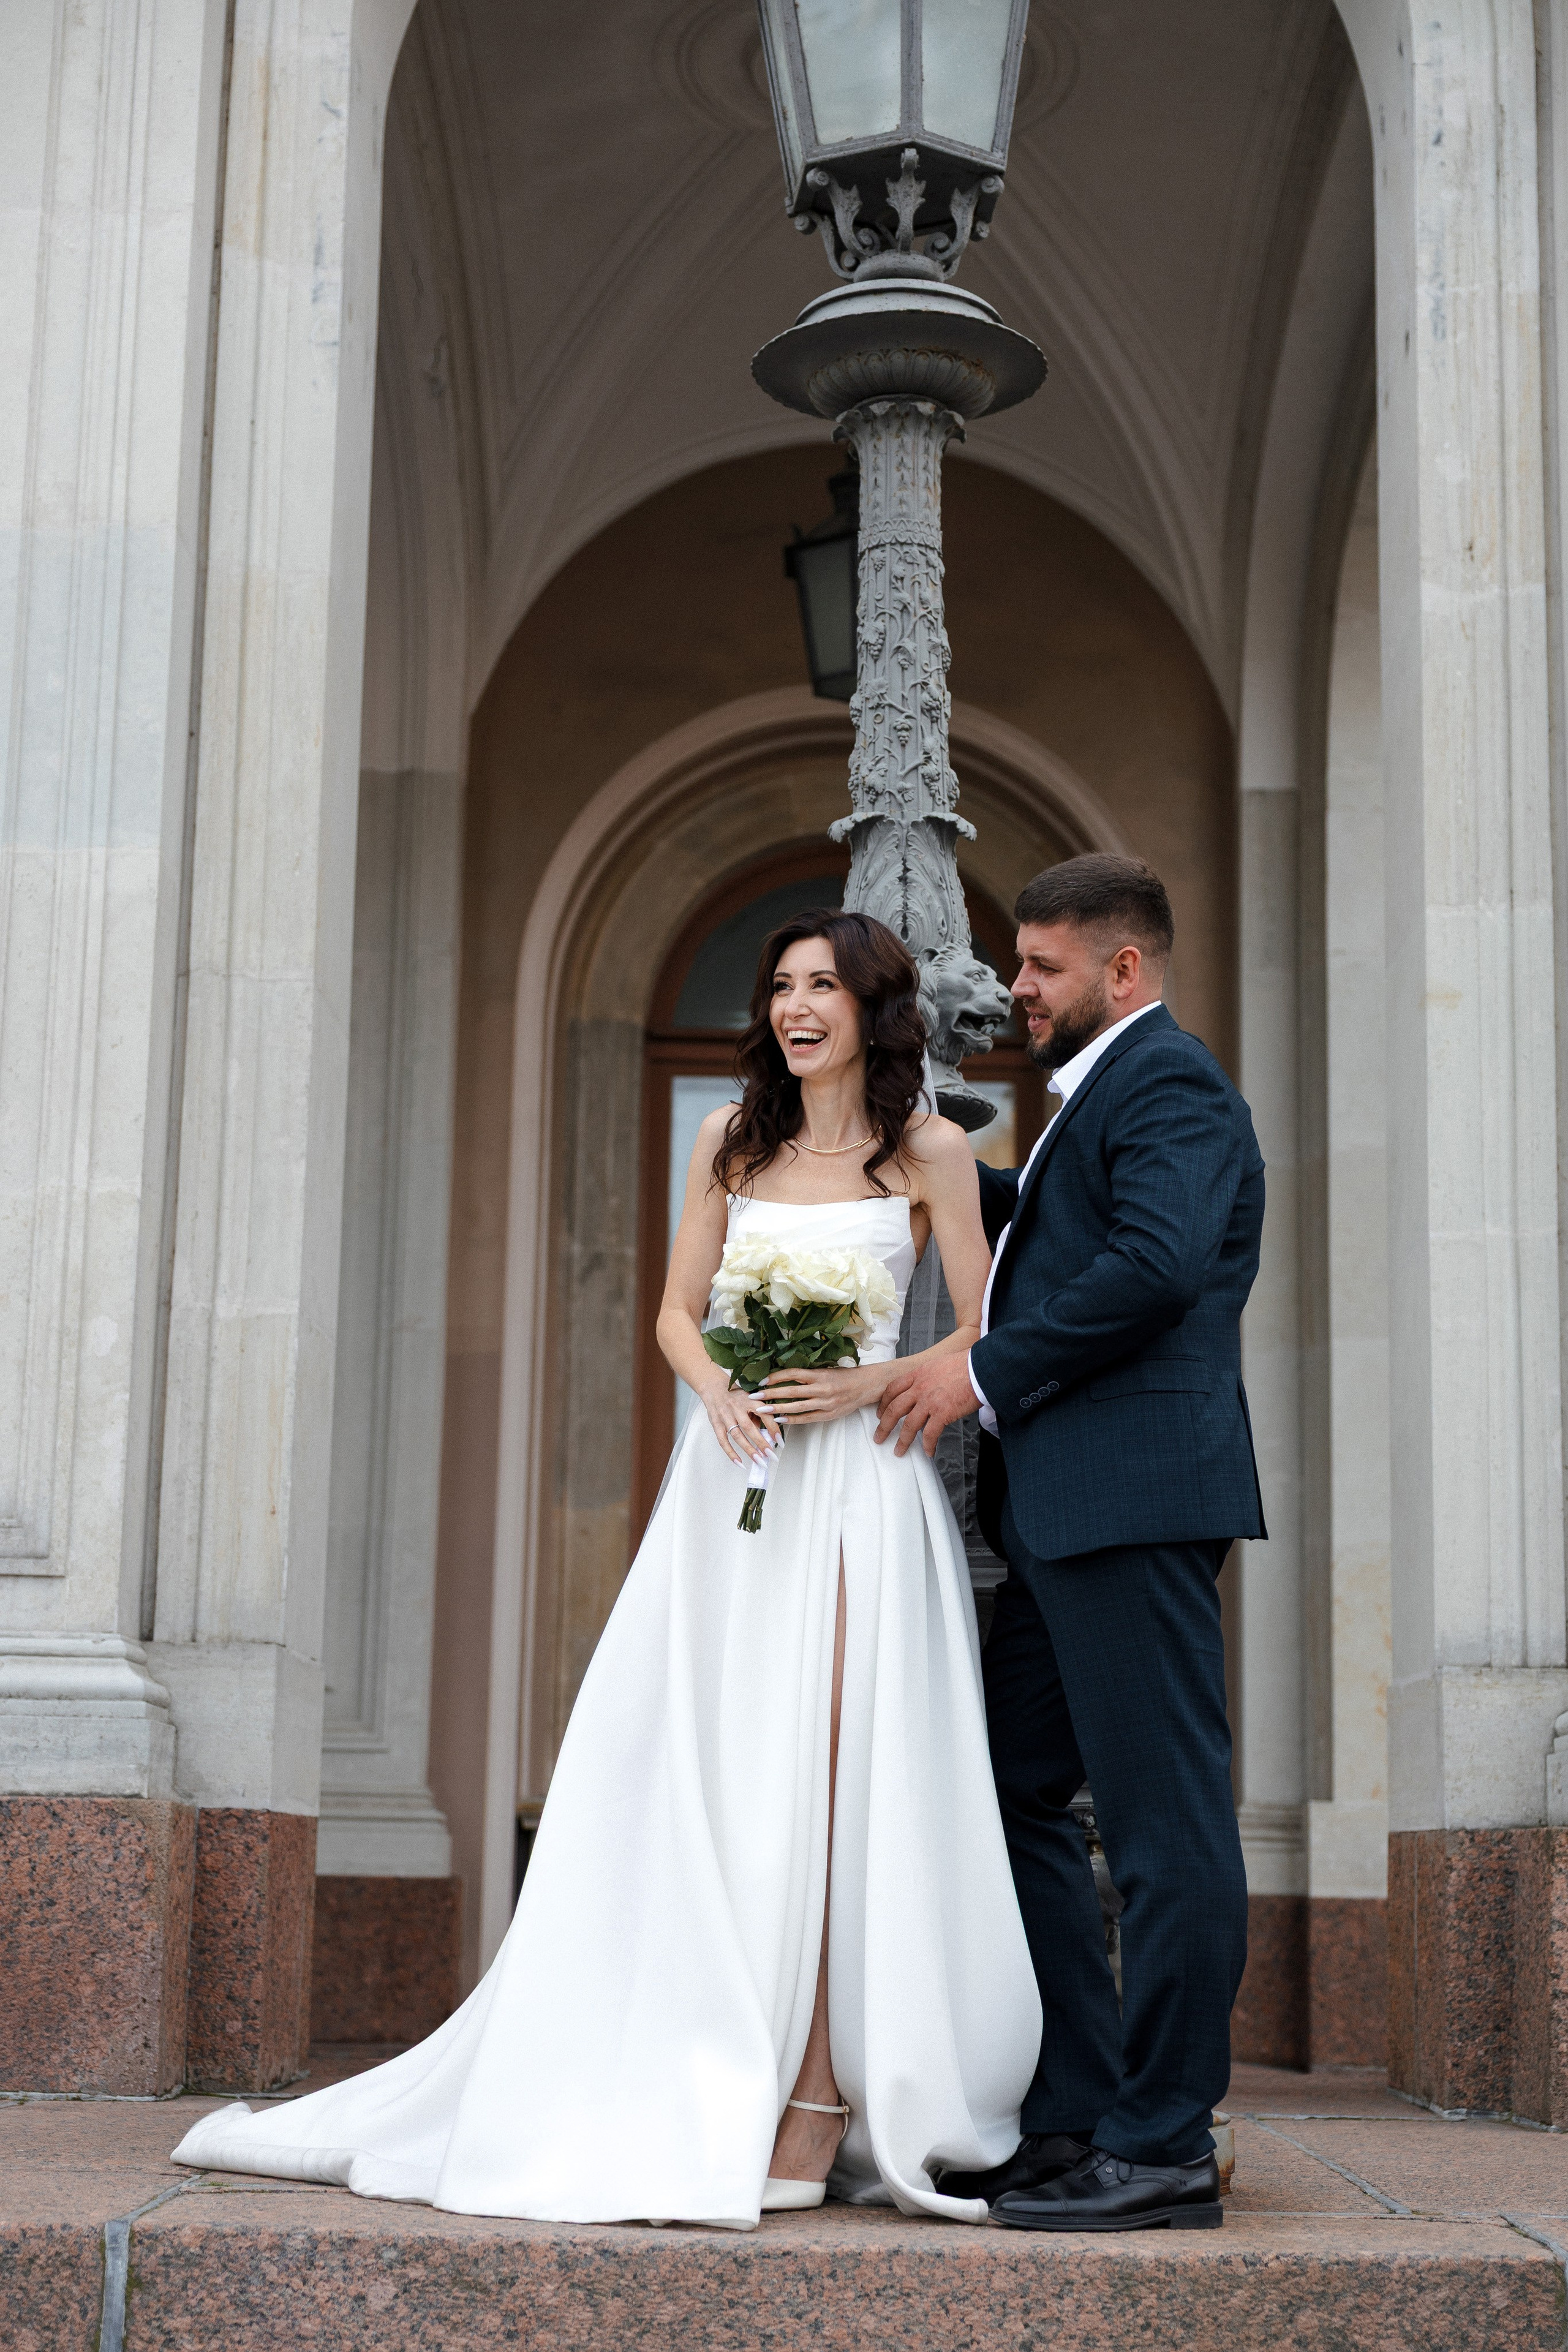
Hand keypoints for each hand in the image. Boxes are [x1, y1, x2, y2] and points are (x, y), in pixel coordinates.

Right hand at [699, 1375, 779, 1466]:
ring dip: (749, 1450)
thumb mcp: (750, 1398)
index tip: (780, 1441)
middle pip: (750, 1427)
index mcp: (749, 1399)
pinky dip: (731, 1453)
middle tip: (771, 1455)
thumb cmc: (736, 1395)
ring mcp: (725, 1416)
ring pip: (738, 1436)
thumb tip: (768, 1433)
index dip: (773, 1428)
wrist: (713, 1386)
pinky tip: (740, 1463)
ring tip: (759, 1461)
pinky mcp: (716, 1424)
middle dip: (761, 1443)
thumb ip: (759, 1414)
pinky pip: (723, 1441)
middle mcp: (736, 1407)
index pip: (764, 1414)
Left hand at [760, 1362, 884, 1425]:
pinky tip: (780, 1419)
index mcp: (819, 1374)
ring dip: (777, 1408)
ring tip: (762, 1410)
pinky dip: (792, 1419)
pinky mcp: (828, 1415)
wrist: (864, 1386)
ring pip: (796, 1407)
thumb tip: (783, 1377)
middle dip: (770, 1394)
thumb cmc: (843, 1376)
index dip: (775, 1377)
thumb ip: (807, 1374)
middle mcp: (821, 1388)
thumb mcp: (825, 1369)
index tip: (761, 1381)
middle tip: (754, 1397)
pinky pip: (807, 1418)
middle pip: (791, 1391)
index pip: (792, 1374)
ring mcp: (825, 1403)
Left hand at [874, 1352, 979, 1456]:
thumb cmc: (965, 1364)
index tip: (880, 1412)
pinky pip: (930, 1434)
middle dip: (884, 1426)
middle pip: (894, 1409)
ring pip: (909, 1425)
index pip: (893, 1389)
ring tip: (899, 1450)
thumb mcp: (938, 1364)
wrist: (980, 1367)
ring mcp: (930, 1401)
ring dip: (902, 1441)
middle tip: (879, 1436)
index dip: (884, 1403)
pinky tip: (928, 1451)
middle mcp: (920, 1388)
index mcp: (918, 1374)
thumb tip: (927, 1384)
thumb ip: (928, 1375)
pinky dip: (927, 1445)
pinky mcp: (943, 1413)